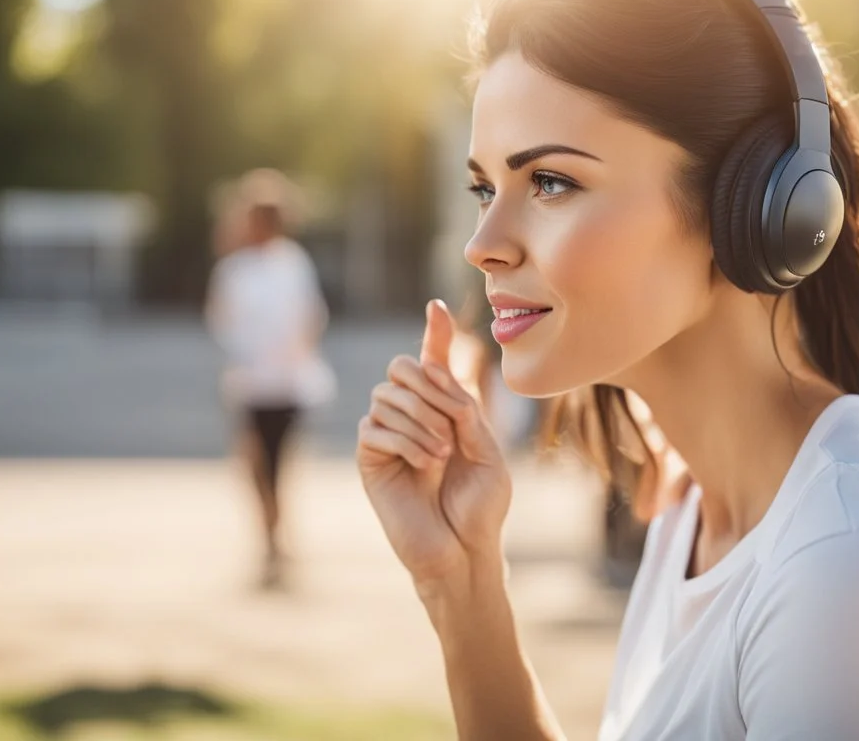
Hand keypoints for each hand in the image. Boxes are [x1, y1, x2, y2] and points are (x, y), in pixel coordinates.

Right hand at [357, 299, 511, 588]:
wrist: (464, 549)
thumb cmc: (481, 507)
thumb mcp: (488, 451)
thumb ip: (466, 410)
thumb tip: (436, 373)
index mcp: (446, 410)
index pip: (434, 362)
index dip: (435, 334)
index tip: (437, 307)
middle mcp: (412, 416)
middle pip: (401, 368)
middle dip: (429, 386)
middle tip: (454, 422)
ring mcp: (388, 436)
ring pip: (387, 395)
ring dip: (420, 419)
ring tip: (442, 453)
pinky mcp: (370, 459)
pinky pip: (375, 427)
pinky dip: (404, 440)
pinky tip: (425, 463)